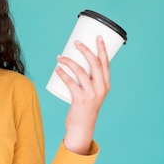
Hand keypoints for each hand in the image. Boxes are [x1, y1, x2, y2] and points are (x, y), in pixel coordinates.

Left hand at [55, 35, 110, 153]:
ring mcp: (91, 94)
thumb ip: (89, 80)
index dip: (102, 49)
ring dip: (68, 61)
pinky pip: (70, 82)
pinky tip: (57, 68)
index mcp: (106, 84)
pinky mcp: (80, 99)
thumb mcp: (93, 93)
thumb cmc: (85, 107)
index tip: (97, 37)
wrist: (83, 126)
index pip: (105, 63)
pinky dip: (63, 74)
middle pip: (94, 63)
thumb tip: (76, 63)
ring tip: (60, 57)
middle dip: (85, 50)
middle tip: (76, 42)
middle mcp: (101, 88)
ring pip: (80, 71)